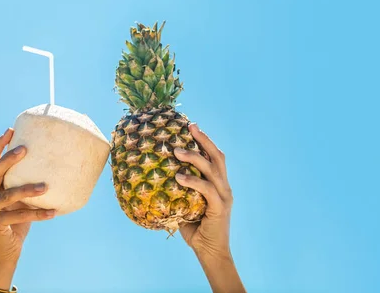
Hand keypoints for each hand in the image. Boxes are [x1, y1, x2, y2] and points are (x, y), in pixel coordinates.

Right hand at [0, 128, 56, 289]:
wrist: (7, 251)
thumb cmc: (18, 222)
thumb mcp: (22, 201)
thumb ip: (27, 186)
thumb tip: (53, 168)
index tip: (10, 130)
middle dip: (9, 158)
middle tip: (25, 148)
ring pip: (8, 194)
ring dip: (28, 189)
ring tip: (45, 186)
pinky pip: (19, 215)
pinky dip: (37, 214)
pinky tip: (53, 212)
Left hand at [174, 123, 244, 292]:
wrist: (210, 253)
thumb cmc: (195, 230)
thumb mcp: (185, 206)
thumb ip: (177, 192)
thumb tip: (156, 180)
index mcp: (218, 185)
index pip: (214, 157)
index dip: (205, 141)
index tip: (191, 126)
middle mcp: (224, 187)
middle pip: (217, 156)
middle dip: (203, 139)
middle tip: (190, 126)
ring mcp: (223, 196)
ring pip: (212, 169)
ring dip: (194, 157)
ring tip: (177, 150)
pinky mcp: (219, 208)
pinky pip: (206, 190)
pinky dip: (192, 181)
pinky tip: (178, 176)